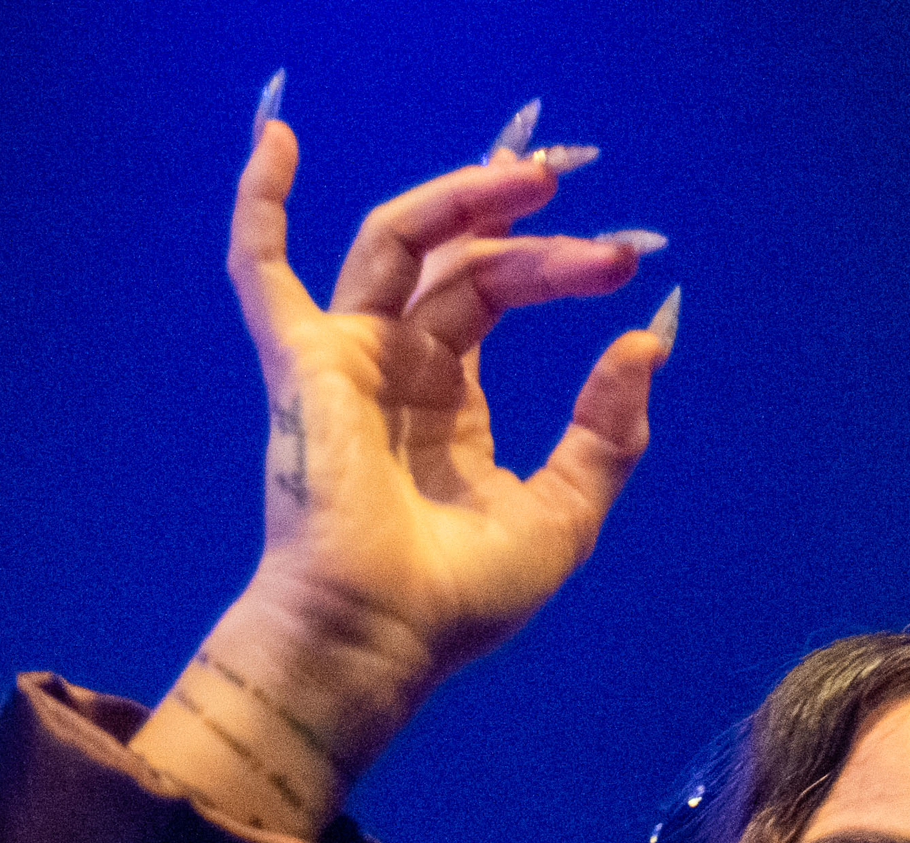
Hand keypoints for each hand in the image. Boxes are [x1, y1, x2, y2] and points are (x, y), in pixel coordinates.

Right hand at [135, 92, 673, 834]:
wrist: (383, 638)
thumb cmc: (459, 598)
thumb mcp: (564, 512)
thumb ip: (608, 430)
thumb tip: (649, 337)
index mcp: (448, 398)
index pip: (496, 289)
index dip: (558, 264)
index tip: (628, 262)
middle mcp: (395, 366)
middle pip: (465, 263)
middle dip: (535, 241)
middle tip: (604, 239)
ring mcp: (345, 359)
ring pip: (399, 242)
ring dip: (462, 200)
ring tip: (536, 179)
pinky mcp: (304, 366)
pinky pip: (261, 272)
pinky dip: (260, 204)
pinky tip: (279, 136)